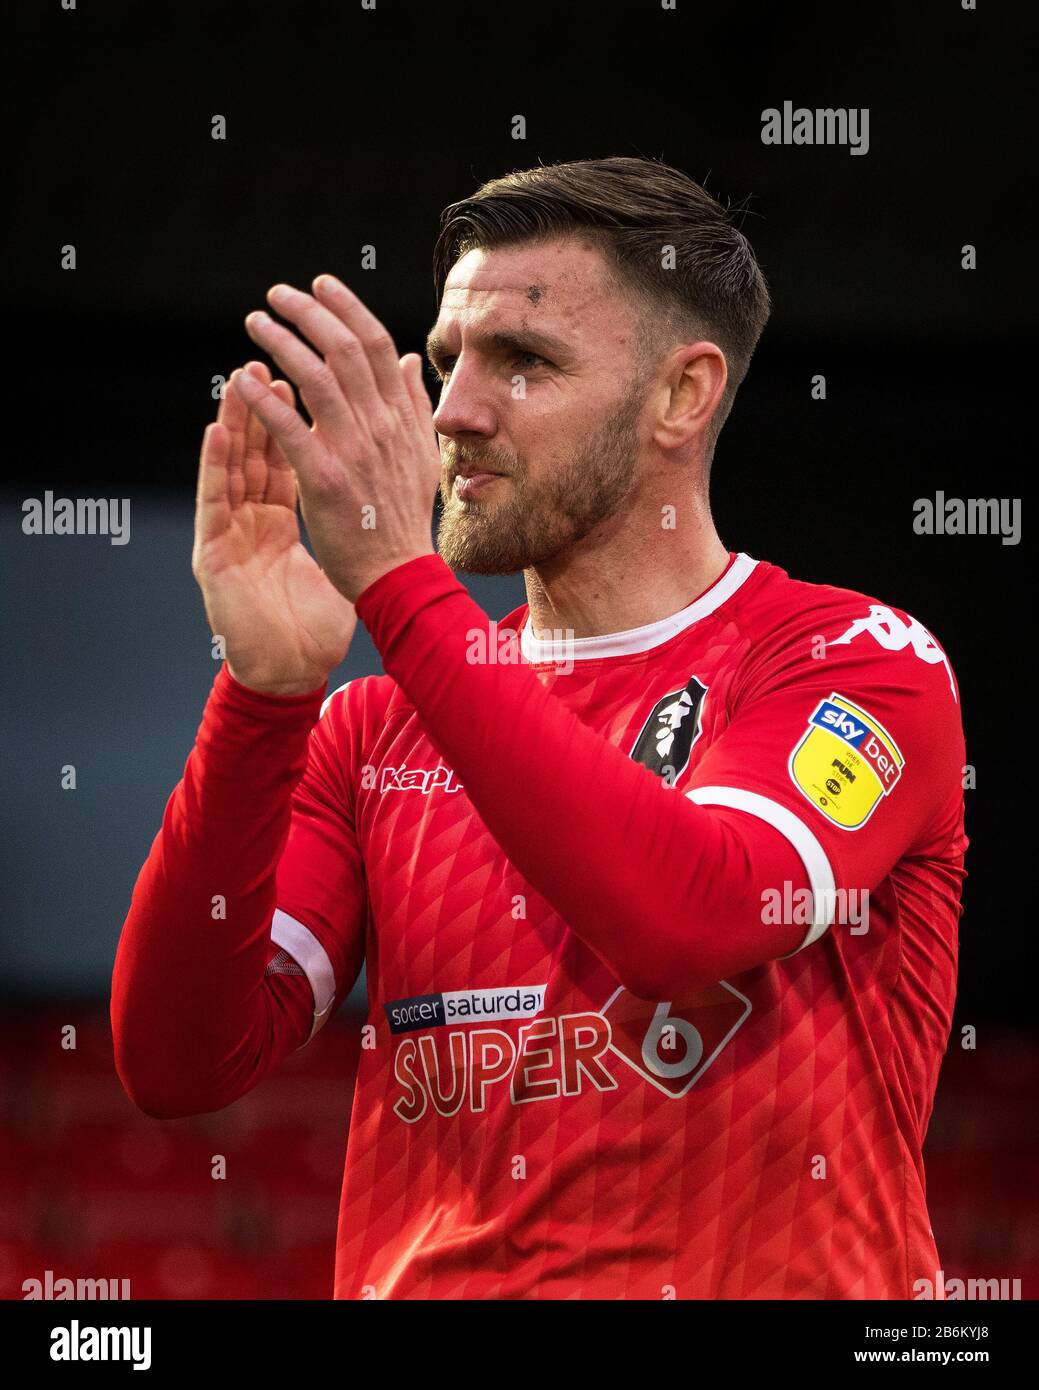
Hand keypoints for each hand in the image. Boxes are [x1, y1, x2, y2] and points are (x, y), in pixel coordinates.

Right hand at [192, 360, 357, 695]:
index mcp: (282, 510)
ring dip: (238, 417)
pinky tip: (218, 430)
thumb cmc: (314, 614)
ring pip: (230, 462)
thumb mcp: (339, 548)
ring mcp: (230, 531)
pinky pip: (213, 501)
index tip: (319, 367)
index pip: (291, 446)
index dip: (302, 407)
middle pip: (258, 444)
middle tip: (276, 353)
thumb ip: (349, 503)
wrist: (290, 666)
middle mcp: (252, 514)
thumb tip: (376, 470)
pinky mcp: (213, 553)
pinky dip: (215, 463)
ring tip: (244, 375)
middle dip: (267, 398)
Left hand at [230, 275, 439, 602]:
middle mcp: (380, 427)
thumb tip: (408, 359)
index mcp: (401, 419)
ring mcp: (354, 451)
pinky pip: (288, 427)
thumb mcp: (421, 456)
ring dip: (281, 342)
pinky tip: (241, 379)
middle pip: (344, 348)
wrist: (398, 575)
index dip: (347, 307)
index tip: (321, 284)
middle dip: (308, 312)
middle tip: (278, 295)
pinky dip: (262, 399)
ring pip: (315, 377)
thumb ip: (414, 404)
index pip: (376, 345)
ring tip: (255, 323)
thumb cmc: (402, 519)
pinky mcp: (325, 479)